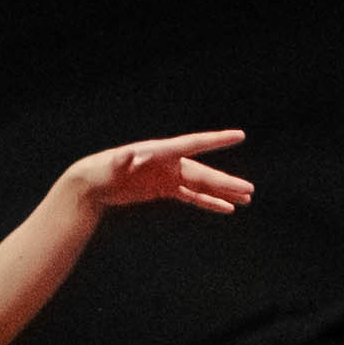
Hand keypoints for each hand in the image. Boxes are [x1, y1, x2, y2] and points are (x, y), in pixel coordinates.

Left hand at [60, 128, 254, 218]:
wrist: (94, 182)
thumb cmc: (103, 169)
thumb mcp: (112, 165)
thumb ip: (124, 160)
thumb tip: (131, 156)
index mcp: (163, 152)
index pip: (195, 144)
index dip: (217, 141)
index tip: (239, 136)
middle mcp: (171, 163)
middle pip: (204, 173)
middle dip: (227, 182)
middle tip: (249, 190)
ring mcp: (170, 176)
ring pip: (203, 185)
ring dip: (223, 192)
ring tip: (246, 199)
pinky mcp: (165, 189)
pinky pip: (192, 196)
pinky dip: (208, 202)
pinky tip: (226, 208)